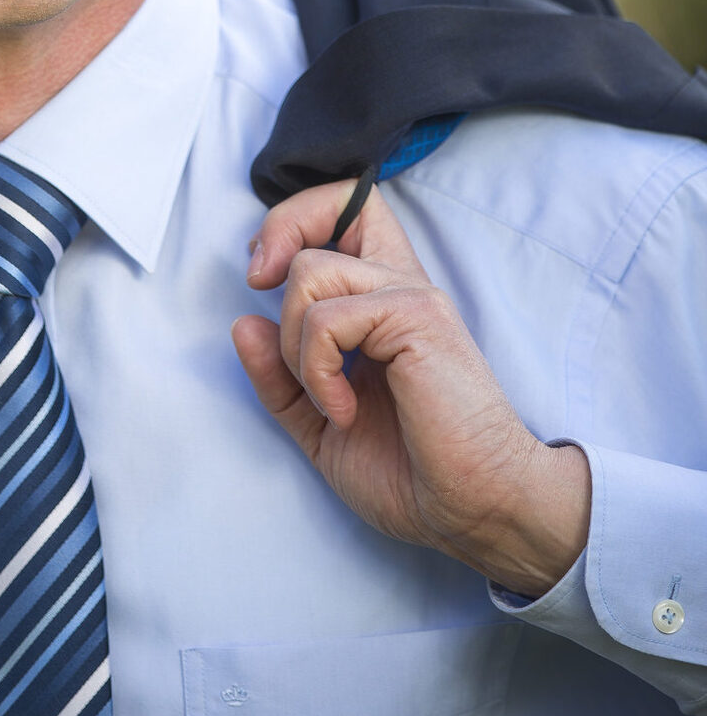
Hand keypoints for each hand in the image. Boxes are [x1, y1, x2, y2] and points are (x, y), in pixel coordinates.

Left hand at [231, 179, 590, 597]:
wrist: (471, 511)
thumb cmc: (410, 473)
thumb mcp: (319, 425)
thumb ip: (279, 378)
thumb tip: (244, 323)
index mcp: (380, 300)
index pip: (348, 208)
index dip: (294, 220)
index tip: (263, 275)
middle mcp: (398, 284)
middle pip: (337, 203)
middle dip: (278, 239)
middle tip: (263, 294)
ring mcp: (411, 296)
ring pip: (312, 269)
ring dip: (294, 344)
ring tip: (325, 397)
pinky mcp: (416, 317)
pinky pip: (327, 318)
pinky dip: (316, 370)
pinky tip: (345, 411)